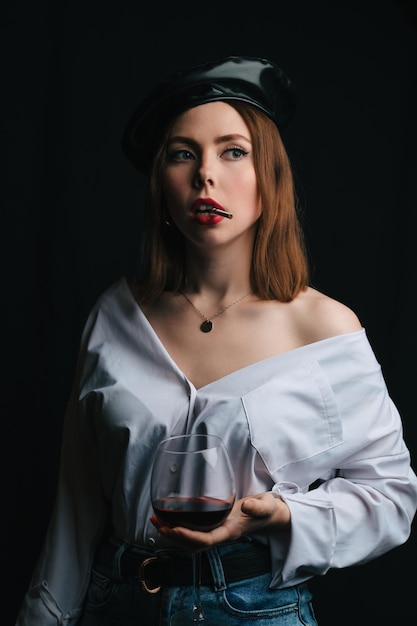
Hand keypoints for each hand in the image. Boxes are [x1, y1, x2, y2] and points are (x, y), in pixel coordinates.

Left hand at [150, 492, 289, 550]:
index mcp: (230, 532)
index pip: (206, 540)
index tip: (173, 528)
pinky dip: (180, 526)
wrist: (270, 514)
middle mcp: (221, 534)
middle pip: (193, 543)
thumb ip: (258, 506)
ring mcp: (217, 531)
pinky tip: (170, 517)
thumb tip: (246, 506)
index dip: (188, 536)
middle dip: (174, 536)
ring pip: (191, 539)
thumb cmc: (267, 510)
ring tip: (156, 520)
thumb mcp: (266, 505)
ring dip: (173, 532)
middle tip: (156, 522)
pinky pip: (194, 530)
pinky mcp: (215, 524)